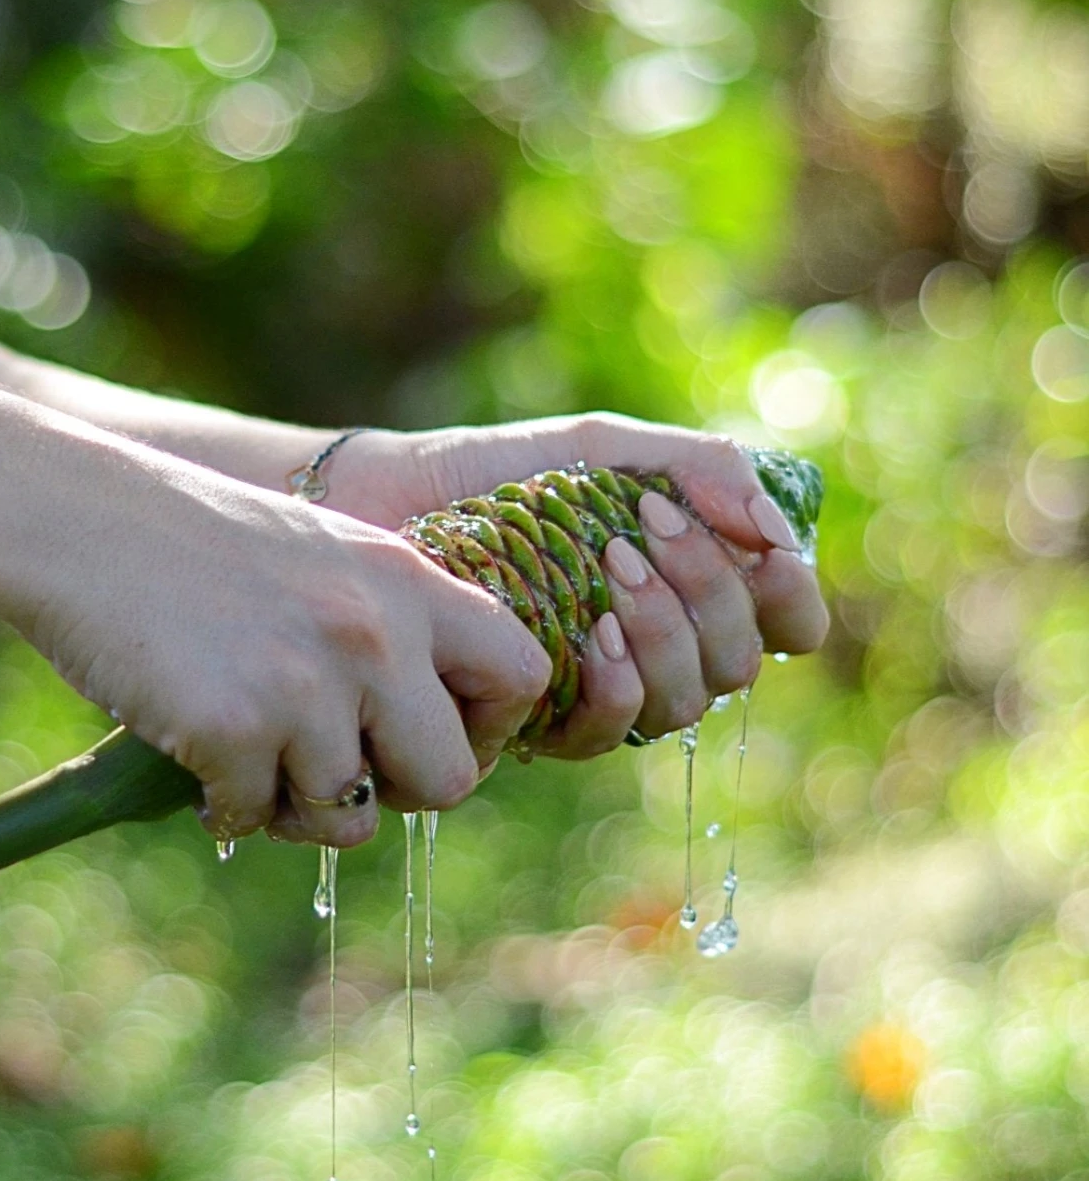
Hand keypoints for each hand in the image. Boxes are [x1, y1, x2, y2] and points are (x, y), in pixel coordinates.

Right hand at [19, 443, 548, 847]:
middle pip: (449, 780)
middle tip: (338, 766)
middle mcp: (373, 634)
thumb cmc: (202, 544)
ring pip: (350, 818)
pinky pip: (255, 817)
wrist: (81, 520)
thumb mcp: (328, 556)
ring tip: (249, 751)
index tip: (430, 732)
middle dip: (396, 791)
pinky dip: (223, 802)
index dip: (487, 727)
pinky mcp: (232, 728)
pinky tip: (193, 746)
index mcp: (409, 583)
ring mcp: (304, 684)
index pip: (523, 676)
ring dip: (297, 805)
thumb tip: (441, 738)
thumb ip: (394, 627)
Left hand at [325, 414, 828, 748]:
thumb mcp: (603, 449)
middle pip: (738, 661)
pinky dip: (618, 683)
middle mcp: (654, 649)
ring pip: (687, 702)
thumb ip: (699, 468)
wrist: (388, 503)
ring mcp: (598, 691)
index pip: (780, 621)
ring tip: (614, 565)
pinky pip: (612, 731)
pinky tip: (594, 635)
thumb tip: (778, 528)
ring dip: (668, 634)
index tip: (772, 559)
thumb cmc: (496, 476)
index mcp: (686, 586)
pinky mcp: (539, 723)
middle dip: (714, 595)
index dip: (792, 601)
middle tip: (654, 528)